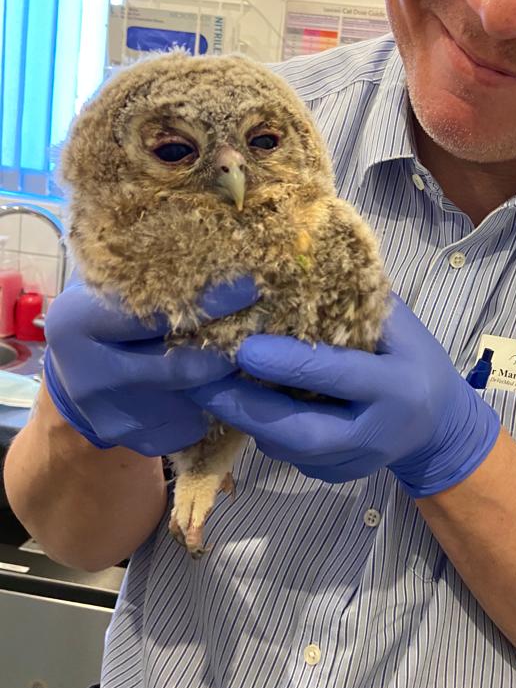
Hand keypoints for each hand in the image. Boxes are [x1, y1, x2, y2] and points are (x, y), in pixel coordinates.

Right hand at [43, 278, 259, 454]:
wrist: (78, 371)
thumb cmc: (108, 310)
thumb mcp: (116, 282)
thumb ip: (156, 271)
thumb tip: (227, 247)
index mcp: (79, 323)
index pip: (158, 313)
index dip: (211, 301)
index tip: (253, 287)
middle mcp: (90, 376)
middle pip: (182, 366)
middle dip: (229, 347)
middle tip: (264, 326)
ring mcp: (111, 416)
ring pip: (194, 399)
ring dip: (228, 378)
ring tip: (251, 353)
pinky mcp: (133, 441)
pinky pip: (191, 424)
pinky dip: (214, 405)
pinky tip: (224, 384)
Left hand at [187, 294, 500, 496]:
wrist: (438, 426)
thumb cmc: (413, 358)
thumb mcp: (399, 325)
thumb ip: (355, 304)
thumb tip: (297, 268)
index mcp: (396, 386)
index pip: (335, 375)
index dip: (287, 363)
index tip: (241, 346)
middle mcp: (376, 432)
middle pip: (301, 431)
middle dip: (246, 407)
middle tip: (197, 382)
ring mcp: (355, 462)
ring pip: (287, 449)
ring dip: (243, 418)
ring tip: (203, 387)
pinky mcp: (335, 477)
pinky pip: (289, 457)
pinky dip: (261, 430)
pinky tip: (236, 403)